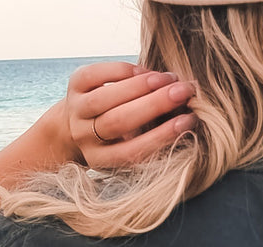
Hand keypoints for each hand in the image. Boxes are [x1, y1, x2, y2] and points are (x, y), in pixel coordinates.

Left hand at [60, 60, 196, 169]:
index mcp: (101, 159)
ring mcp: (76, 111)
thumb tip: (186, 115)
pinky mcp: (73, 85)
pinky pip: (97, 74)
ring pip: (107, 97)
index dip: (161, 136)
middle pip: (119, 121)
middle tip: (183, 92)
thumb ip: (151, 136)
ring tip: (168, 79)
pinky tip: (145, 71)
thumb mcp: (130, 145)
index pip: (133, 151)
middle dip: (154, 104)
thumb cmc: (116, 136)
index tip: (188, 121)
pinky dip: (124, 70)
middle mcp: (85, 137)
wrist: (76, 123)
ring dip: (141, 85)